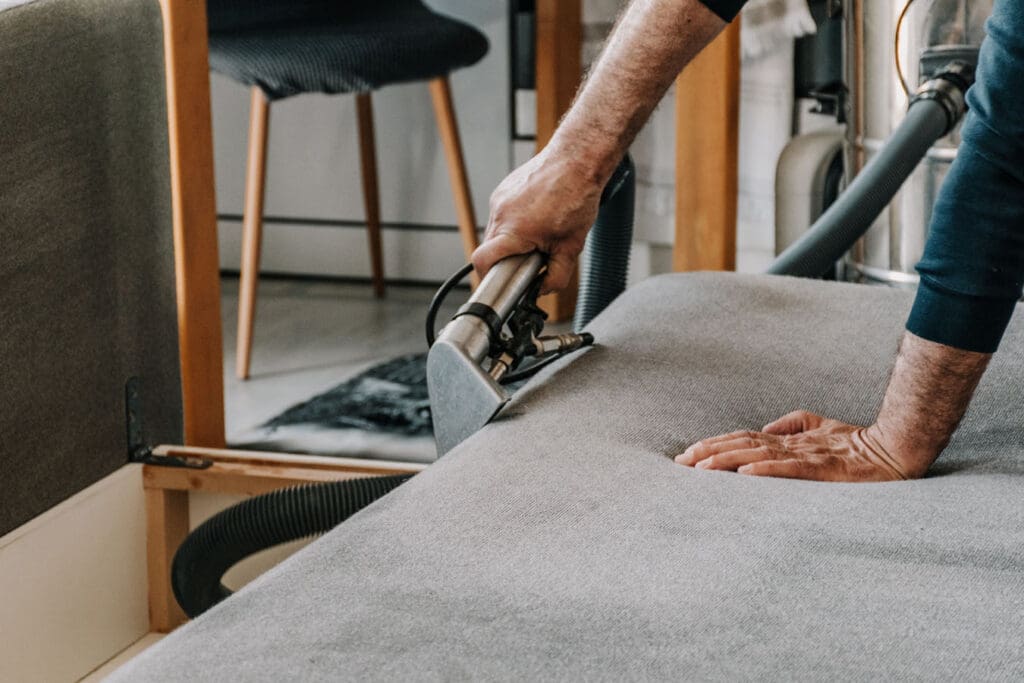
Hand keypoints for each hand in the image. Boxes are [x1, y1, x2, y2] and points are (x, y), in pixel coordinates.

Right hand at [471, 150, 602, 293]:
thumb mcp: (572, 246)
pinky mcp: (503, 189)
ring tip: (538, 234)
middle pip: (490, 248)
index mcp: (513, 230)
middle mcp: (501, 213)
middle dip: (507, 258)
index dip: (488, 276)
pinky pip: (501, 215)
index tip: (501, 281)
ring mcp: (499, 199)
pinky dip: (514, 222)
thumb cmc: (577, 196)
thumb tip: (543, 289)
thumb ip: (556, 275)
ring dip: (511, 240)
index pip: (482, 261)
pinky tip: (537, 217)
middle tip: (531, 258)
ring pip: (495, 232)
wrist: (577, 159)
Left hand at [674, 410, 915, 481]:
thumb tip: (763, 430)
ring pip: (757, 455)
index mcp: (787, 438)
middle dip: (709, 452)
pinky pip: (788, 469)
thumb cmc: (856, 442)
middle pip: (741, 444)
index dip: (714, 444)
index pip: (742, 439)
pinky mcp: (821, 468)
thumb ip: (791, 425)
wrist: (893, 449)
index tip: (688, 454)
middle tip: (681, 462)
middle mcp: (790, 444)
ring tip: (702, 467)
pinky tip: (744, 474)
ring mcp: (804, 455)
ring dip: (727, 461)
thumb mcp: (819, 427)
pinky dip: (765, 470)